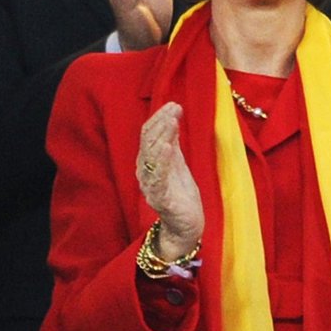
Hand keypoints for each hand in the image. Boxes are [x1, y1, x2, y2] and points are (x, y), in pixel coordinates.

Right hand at [137, 102, 203, 259]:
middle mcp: (145, 173)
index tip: (174, 104)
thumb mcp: (177, 162)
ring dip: (161, 137)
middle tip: (174, 109)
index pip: (148, 134)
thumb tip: (172, 115)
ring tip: (171, 123)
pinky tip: (168, 148)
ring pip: (150, 158)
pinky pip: (158, 179)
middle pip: (147, 143)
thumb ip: (172, 142)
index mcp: (148, 162)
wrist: (185, 226)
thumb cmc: (180, 194)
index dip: (159, 118)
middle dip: (161, 123)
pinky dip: (162, 162)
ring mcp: (150, 186)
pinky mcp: (160, 200)